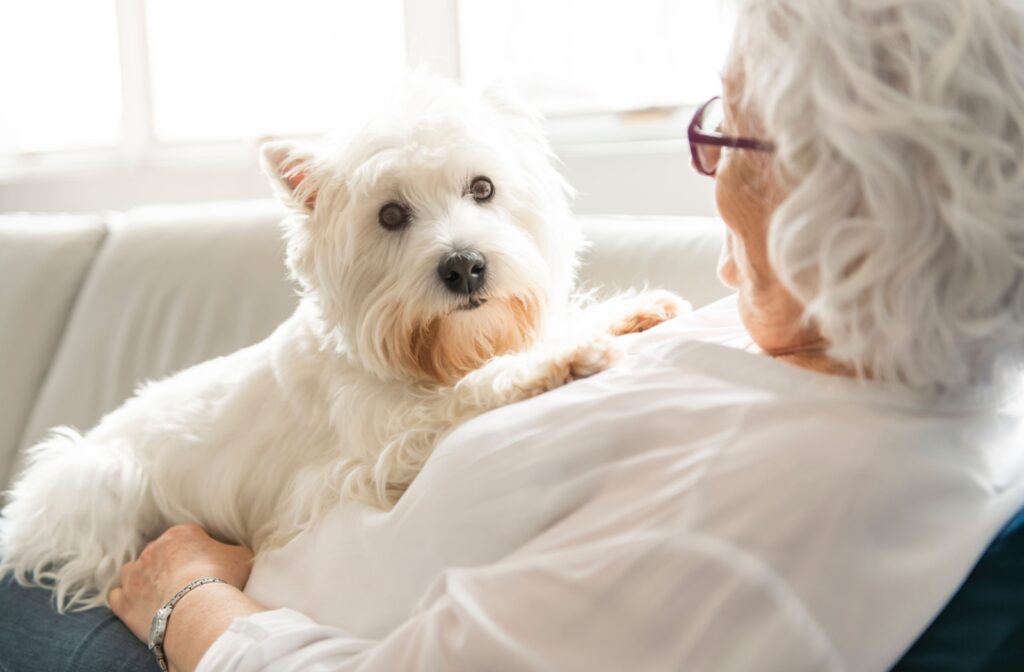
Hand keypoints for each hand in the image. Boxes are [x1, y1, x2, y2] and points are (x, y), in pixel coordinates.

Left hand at [109, 524, 253, 642]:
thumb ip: (233, 549)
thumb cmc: (221, 579)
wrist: (196, 609)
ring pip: (133, 571)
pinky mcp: (124, 601)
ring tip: (161, 593)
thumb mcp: (240, 556)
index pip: (189, 536)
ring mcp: (134, 575)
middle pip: (160, 552)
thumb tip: (233, 551)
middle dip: (171, 565)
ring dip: (143, 578)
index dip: (199, 551)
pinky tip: (140, 605)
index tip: (208, 565)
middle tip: (187, 582)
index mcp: (181, 534)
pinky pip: (117, 596)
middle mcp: (153, 548)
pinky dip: (126, 599)